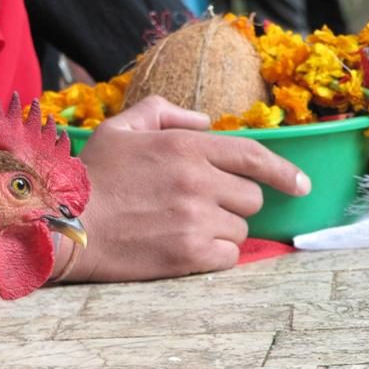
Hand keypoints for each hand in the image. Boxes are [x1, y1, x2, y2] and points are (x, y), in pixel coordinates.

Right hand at [67, 96, 310, 281]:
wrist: (67, 225)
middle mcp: (198, 181)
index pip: (253, 156)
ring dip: (220, 229)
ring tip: (182, 228)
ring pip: (239, 229)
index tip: (300, 185)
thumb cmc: (92, 177)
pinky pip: (227, 256)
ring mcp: (195, 219)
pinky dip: (213, 254)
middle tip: (201, 206)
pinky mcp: (188, 254)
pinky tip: (185, 248)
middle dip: (233, 202)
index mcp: (185, 147)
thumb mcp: (119, 130)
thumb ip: (163, 112)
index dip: (284, 171)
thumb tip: (205, 120)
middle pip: (251, 198)